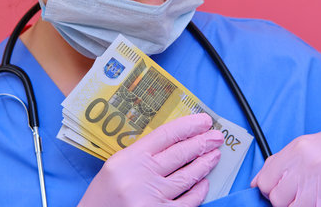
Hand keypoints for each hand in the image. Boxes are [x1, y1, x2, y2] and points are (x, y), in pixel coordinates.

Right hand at [79, 113, 223, 206]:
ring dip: (205, 164)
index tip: (204, 121)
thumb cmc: (103, 196)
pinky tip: (204, 183)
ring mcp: (151, 198)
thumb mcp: (117, 167)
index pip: (166, 135)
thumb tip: (177, 141)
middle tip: (216, 136)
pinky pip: (187, 202)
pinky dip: (198, 191)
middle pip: (180, 153)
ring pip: (187, 176)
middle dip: (203, 142)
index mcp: (128, 159)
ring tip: (215, 155)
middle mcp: (140, 176)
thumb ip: (142, 154)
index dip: (189, 126)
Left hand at [250, 120, 320, 206]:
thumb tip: (257, 183)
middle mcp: (309, 164)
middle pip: (278, 200)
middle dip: (287, 202)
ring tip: (318, 198)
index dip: (270, 192)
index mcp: (298, 148)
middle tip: (303, 196)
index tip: (281, 193)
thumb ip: (282, 162)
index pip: (265, 182)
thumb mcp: (310, 145)